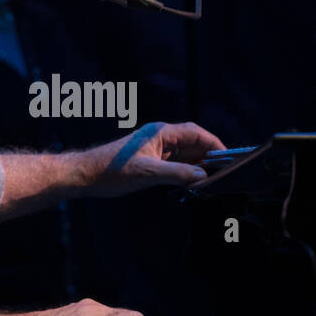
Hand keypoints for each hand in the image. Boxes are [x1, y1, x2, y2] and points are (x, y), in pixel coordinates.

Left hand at [82, 121, 226, 197]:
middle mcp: (160, 137)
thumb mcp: (149, 173)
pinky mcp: (150, 160)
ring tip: (212, 178)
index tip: (229, 156)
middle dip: (209, 155)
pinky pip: (175, 163)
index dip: (214, 144)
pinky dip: (186, 171)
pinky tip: (192, 182)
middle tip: (225, 170)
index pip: (196, 134)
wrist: (87, 175)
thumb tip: (202, 176)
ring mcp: (155, 149)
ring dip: (198, 165)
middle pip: (193, 143)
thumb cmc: (112, 169)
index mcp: (160, 132)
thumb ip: (178, 173)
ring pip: (185, 154)